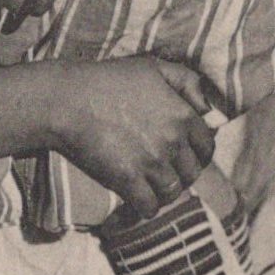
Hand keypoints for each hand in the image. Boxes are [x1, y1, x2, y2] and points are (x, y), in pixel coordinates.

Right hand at [51, 55, 215, 217]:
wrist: (66, 101)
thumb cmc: (107, 80)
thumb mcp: (153, 67)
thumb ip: (187, 82)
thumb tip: (208, 109)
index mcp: (183, 115)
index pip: (206, 147)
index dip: (197, 153)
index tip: (183, 156)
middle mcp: (173, 141)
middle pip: (192, 173)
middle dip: (181, 174)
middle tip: (164, 172)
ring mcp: (151, 163)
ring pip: (172, 193)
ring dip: (163, 193)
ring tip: (150, 187)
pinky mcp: (128, 180)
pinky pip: (149, 206)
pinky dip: (145, 207)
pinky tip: (137, 199)